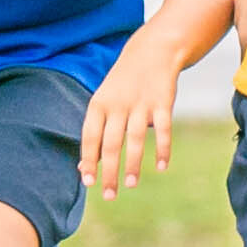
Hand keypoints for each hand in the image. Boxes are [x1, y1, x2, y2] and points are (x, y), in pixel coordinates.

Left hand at [81, 40, 183, 194]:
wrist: (152, 50)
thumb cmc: (122, 85)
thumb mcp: (103, 102)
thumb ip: (95, 133)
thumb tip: (83, 167)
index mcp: (99, 104)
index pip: (90, 136)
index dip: (89, 160)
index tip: (88, 182)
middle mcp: (118, 104)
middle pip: (111, 142)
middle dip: (109, 171)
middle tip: (108, 195)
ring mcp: (141, 103)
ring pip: (135, 138)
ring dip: (132, 163)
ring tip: (130, 184)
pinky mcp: (163, 102)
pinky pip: (163, 130)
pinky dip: (163, 149)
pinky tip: (160, 167)